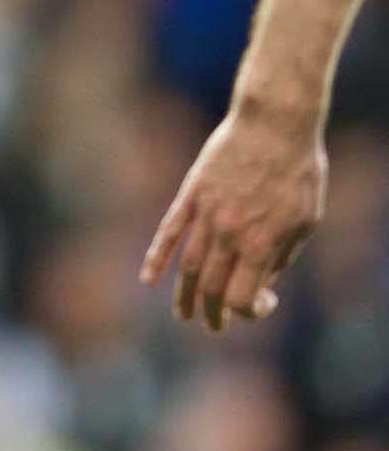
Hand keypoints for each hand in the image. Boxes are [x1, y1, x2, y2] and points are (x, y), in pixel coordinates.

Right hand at [140, 101, 325, 332]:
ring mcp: (205, 213)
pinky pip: (168, 231)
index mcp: (260, 243)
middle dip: (213, 313)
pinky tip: (147, 279)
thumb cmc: (298, 173)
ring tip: (183, 315)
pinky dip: (156, 257)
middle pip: (211, 287)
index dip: (248, 311)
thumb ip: (280, 255)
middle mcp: (228, 233)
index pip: (241, 298)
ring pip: (188, 266)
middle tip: (215, 325)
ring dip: (184, 295)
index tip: (262, 302)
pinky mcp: (191, 194)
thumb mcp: (304, 222)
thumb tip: (261, 282)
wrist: (274, 125)